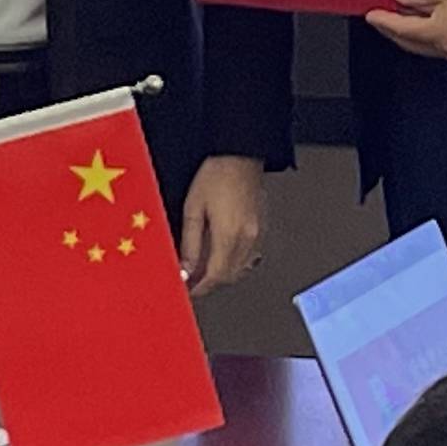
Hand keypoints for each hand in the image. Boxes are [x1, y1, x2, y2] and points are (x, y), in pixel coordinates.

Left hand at [178, 154, 268, 294]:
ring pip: (239, 269)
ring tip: (204, 268)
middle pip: (228, 276)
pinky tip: (220, 254)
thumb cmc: (216, 174)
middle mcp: (247, 238)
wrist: (241, 155)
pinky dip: (233, 263)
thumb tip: (185, 269)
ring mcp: (257, 234)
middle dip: (210, 283)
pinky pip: (248, 257)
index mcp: (229, 235)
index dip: (200, 288)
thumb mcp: (193, 208)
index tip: (188, 290)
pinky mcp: (261, 228)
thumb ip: (189, 243)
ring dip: (222, 274)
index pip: (215, 276)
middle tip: (192, 281)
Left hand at [365, 0, 446, 64]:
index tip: (372, 14)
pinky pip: (442, 43)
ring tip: (402, 16)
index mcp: (441, 33)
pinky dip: (429, 33)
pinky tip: (428, 20)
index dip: (383, 21)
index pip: (402, 29)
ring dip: (412, 32)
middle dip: (394, 30)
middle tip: (381, 17)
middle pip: (412, 43)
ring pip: (427, 45)